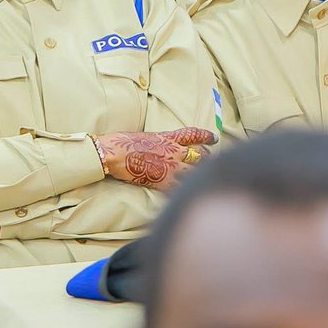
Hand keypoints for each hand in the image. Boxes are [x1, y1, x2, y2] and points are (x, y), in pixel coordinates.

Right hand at [97, 127, 217, 190]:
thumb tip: (163, 145)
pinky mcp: (163, 180)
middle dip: (206, 158)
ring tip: (202, 178)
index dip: (206, 136)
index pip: (193, 134)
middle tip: (210, 161)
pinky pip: (180, 187)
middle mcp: (173, 151)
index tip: (213, 138)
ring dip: (199, 174)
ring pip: (194, 171)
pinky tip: (188, 193)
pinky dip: (185, 190)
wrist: (114, 153)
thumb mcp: (146, 136)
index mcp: (168, 137)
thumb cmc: (123, 143)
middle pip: (199, 154)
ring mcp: (169, 166)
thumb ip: (159, 141)